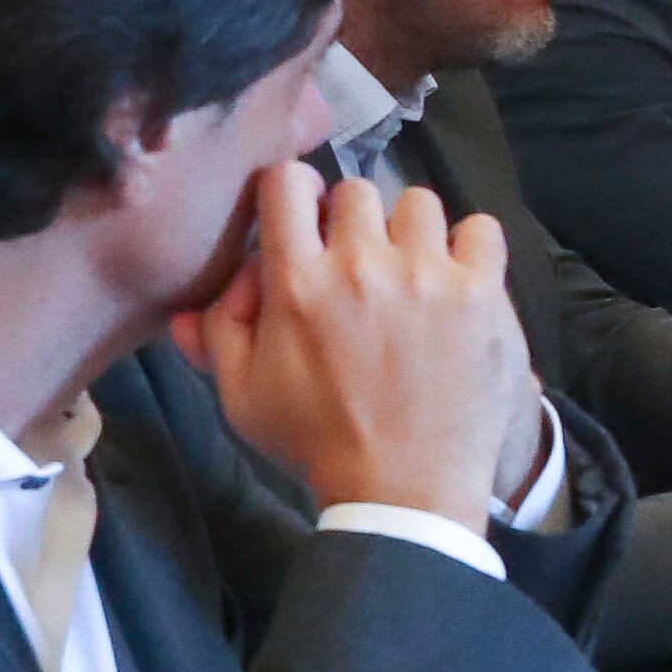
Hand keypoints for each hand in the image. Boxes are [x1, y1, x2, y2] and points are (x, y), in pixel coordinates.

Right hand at [176, 168, 533, 528]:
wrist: (404, 490)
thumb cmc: (316, 443)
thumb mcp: (242, 397)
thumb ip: (216, 335)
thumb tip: (189, 301)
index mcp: (298, 281)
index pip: (288, 182)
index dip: (293, 194)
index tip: (304, 221)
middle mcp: (363, 264)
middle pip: (356, 191)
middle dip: (352, 221)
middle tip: (359, 264)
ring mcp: (428, 274)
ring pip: (418, 203)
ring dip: (410, 233)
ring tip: (412, 276)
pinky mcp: (481, 292)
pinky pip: (481, 229)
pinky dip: (470, 248)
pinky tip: (458, 281)